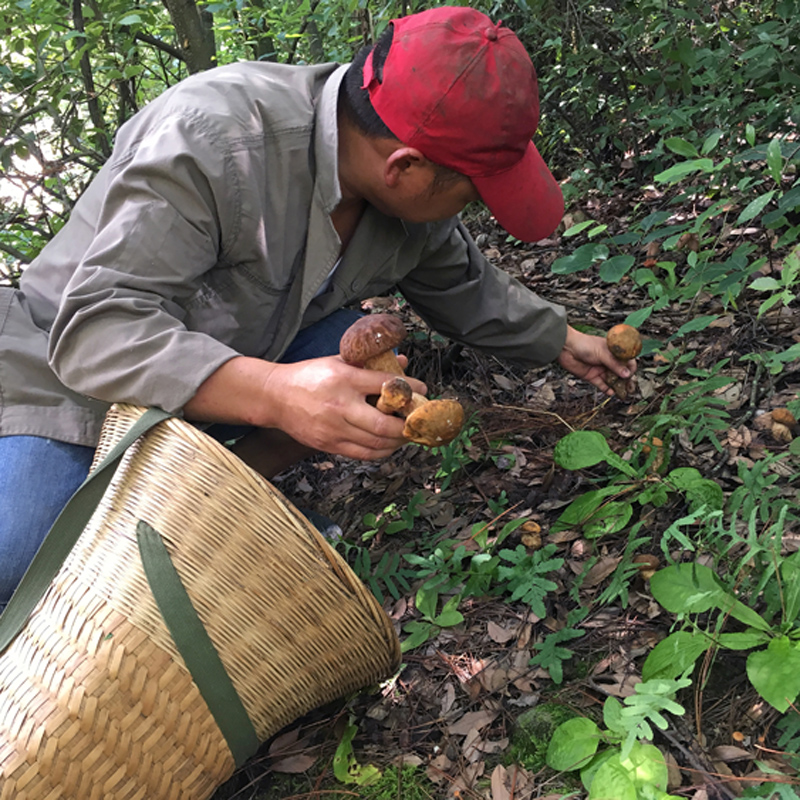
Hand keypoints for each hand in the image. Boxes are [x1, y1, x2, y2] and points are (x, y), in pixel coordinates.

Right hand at [259, 355, 427, 458]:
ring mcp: (334, 428)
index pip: (386, 386)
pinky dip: (381, 452)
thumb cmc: (308, 376)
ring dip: (398, 442)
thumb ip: (370, 363)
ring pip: (375, 443)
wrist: (275, 396)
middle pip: (384, 424)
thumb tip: (402, 362)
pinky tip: (389, 445)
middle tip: (420, 422)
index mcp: (344, 379)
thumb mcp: (339, 361)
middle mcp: (341, 405)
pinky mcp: (328, 444)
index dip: (410, 390)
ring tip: (408, 434)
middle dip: (408, 426)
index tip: (422, 391)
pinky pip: (362, 454)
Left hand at [557, 325, 636, 395]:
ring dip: (617, 386)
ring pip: (612, 379)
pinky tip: (612, 393)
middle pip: (620, 372)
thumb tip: (626, 374)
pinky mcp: (591, 376)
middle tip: (629, 388)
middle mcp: (608, 361)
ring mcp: (600, 369)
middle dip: (625, 380)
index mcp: (613, 352)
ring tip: (622, 392)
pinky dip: (607, 389)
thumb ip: (614, 364)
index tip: (631, 374)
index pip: (626, 361)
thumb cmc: (584, 344)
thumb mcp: (602, 353)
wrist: (565, 348)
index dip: (630, 368)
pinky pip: (601, 384)